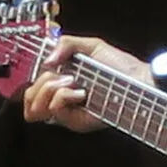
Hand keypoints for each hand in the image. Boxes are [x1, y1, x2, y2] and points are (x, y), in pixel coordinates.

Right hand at [21, 35, 147, 132]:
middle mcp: (62, 97)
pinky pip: (55, 109)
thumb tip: (46, 60)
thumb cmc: (121, 66)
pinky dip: (63, 96)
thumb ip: (66, 44)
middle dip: (40, 82)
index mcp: (62, 81)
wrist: (138, 82)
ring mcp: (68, 111)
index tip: (38, 68)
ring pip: (35, 107)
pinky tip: (80, 92)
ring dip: (49, 89)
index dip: (29, 80)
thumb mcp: (91, 45)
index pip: (31, 88)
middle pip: (28, 99)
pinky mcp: (76, 122)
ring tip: (72, 82)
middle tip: (61, 75)